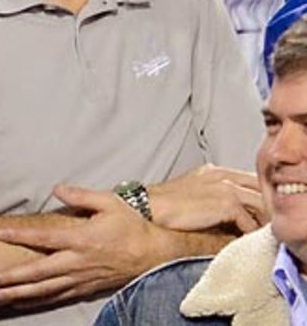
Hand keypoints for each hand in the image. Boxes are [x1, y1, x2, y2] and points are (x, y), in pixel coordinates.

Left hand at [0, 185, 155, 306]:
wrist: (156, 253)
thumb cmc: (131, 224)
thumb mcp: (108, 202)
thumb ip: (80, 195)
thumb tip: (56, 189)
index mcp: (80, 239)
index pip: (44, 239)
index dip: (20, 236)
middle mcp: (78, 262)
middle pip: (38, 273)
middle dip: (11, 278)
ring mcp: (82, 278)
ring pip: (45, 290)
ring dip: (20, 294)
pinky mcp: (87, 288)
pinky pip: (59, 297)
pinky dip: (39, 301)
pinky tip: (22, 302)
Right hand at [148, 164, 265, 232]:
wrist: (148, 208)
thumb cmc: (166, 206)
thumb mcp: (194, 194)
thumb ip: (216, 197)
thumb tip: (235, 217)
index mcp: (215, 171)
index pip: (250, 181)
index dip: (259, 199)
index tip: (260, 216)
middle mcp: (223, 175)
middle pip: (261, 190)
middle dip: (265, 209)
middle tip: (263, 228)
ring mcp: (226, 187)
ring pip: (261, 205)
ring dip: (263, 223)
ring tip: (259, 237)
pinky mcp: (226, 203)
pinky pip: (251, 222)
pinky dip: (252, 233)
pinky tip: (246, 242)